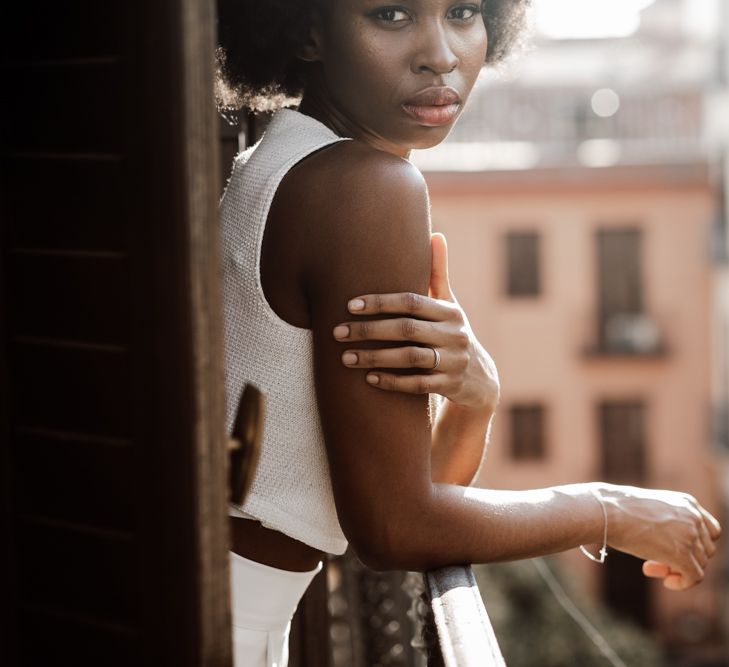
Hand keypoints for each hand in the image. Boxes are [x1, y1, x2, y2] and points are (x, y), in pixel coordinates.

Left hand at [332, 233, 499, 410]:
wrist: (480, 379)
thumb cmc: (452, 333)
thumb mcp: (449, 305)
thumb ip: (438, 273)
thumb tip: (435, 234)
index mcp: (449, 311)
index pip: (411, 302)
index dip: (380, 302)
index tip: (349, 305)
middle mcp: (454, 334)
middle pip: (407, 329)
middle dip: (369, 331)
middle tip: (337, 332)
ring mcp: (454, 361)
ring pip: (410, 358)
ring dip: (375, 357)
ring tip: (346, 358)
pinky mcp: (450, 385)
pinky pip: (418, 385)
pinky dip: (393, 382)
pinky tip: (369, 379)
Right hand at [602, 484, 720, 590]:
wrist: (607, 511)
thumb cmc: (618, 509)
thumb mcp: (650, 509)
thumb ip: (667, 523)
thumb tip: (670, 547)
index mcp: (687, 503)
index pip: (708, 531)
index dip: (694, 545)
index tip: (671, 549)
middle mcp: (693, 517)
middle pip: (704, 549)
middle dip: (683, 559)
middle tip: (655, 562)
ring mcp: (690, 536)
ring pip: (699, 564)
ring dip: (678, 570)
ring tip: (651, 568)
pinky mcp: (682, 555)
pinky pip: (694, 576)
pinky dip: (683, 583)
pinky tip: (666, 583)